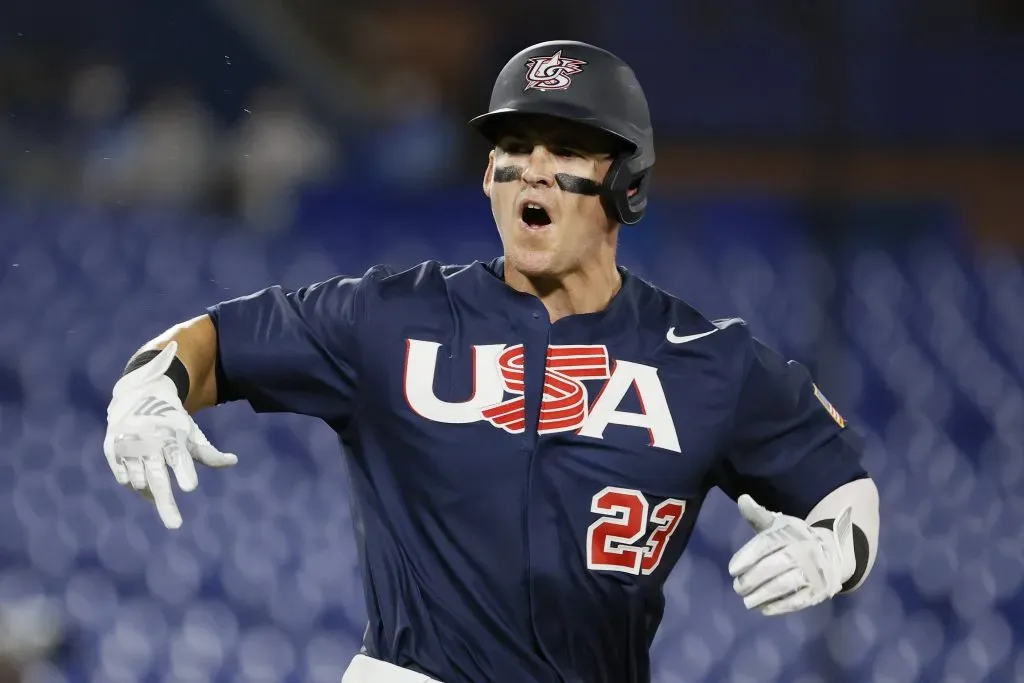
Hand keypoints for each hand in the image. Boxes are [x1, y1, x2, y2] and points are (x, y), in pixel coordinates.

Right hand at [103, 342, 236, 528]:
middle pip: (157, 478)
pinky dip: (135, 481)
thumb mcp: (192, 433)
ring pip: (139, 482)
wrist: (138, 398)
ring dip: (150, 490)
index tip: (190, 487)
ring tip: (156, 475)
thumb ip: (209, 453)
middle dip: (166, 503)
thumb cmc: (172, 422)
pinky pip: (124, 478)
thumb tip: (234, 461)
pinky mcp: (111, 450)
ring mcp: (128, 447)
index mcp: (172, 436)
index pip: (179, 457)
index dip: (184, 472)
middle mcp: (149, 442)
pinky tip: (140, 469)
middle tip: (175, 525)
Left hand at [728, 494, 853, 615]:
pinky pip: (799, 600)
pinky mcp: (819, 590)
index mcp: (790, 533)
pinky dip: (780, 606)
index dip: (748, 557)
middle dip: (752, 578)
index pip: (766, 544)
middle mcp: (803, 551)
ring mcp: (813, 572)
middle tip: (738, 587)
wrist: (833, 553)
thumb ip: (758, 516)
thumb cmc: (796, 539)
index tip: (732, 570)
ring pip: (786, 584)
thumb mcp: (779, 524)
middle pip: (775, 565)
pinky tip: (764, 609)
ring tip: (747, 601)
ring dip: (763, 595)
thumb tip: (742, 499)